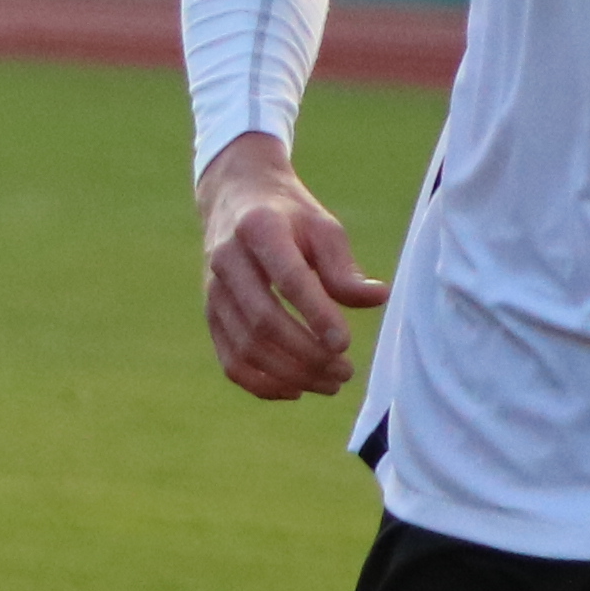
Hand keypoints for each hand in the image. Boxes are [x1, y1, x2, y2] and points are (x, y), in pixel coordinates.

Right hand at [199, 130, 386, 399]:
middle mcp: (227, 260)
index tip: (346, 344)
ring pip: (246, 347)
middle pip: (263, 321)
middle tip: (346, 371)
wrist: (236, 201)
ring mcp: (212, 291)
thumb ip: (344, 267)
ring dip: (291, 374)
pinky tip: (296, 390)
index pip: (287, 279)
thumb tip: (378, 298)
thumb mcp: (323, 228)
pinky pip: (230, 361)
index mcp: (259, 229)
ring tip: (331, 383)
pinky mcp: (210, 315)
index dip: (316, 315)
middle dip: (307, 354)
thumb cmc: (291, 217)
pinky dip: (262, 384)